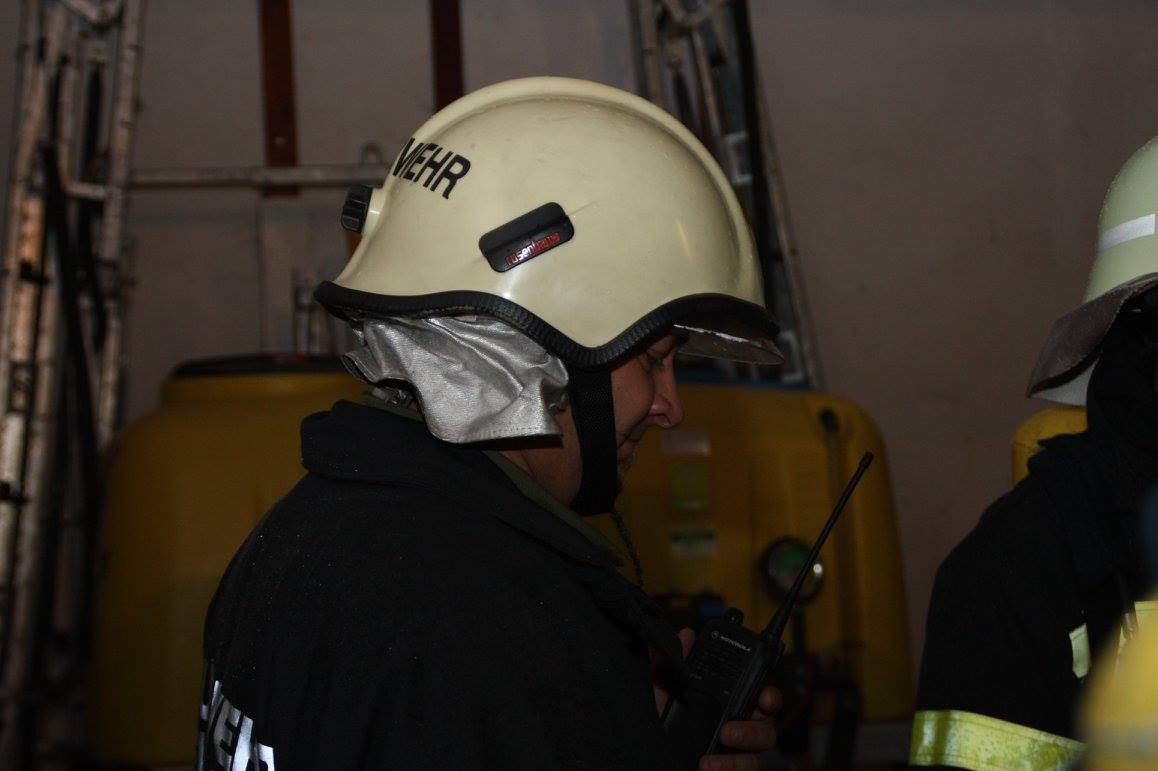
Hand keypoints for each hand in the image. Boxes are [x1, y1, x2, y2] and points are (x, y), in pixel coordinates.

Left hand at [653, 628, 781, 770]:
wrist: (650, 760)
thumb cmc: (661, 727)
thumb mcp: (662, 692)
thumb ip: (674, 664)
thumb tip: (685, 635)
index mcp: (727, 705)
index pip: (758, 696)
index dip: (769, 695)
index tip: (765, 696)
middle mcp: (736, 728)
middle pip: (767, 725)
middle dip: (756, 727)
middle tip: (730, 730)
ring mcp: (735, 753)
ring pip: (759, 752)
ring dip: (742, 749)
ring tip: (717, 747)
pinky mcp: (731, 770)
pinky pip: (744, 770)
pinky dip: (729, 768)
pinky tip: (709, 765)